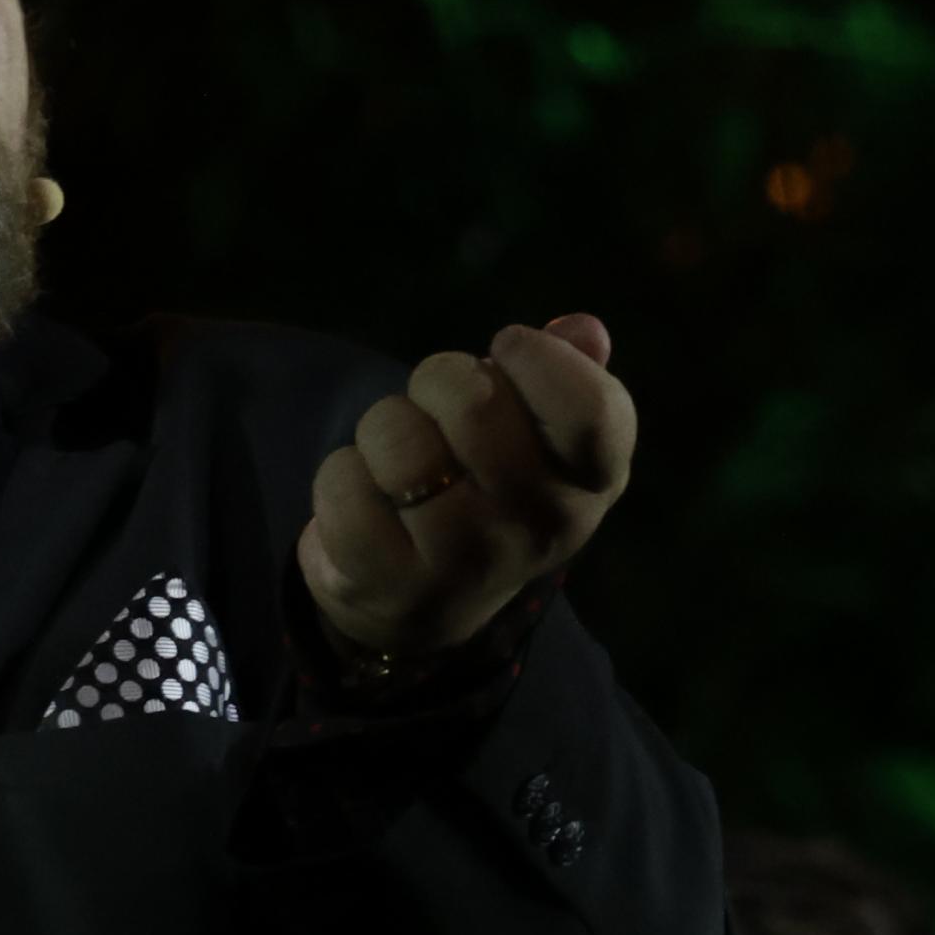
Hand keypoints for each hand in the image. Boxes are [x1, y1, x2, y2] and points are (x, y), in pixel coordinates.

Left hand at [294, 314, 634, 666]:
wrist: (425, 605)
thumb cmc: (487, 489)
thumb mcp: (539, 435)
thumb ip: (568, 373)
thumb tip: (583, 329)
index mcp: (591, 482)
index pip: (588, 408)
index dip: (537, 358)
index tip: (508, 353)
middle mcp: (540, 528)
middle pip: (474, 401)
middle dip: (438, 381)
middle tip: (438, 412)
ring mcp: (465, 562)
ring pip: (399, 437)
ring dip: (383, 430)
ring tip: (402, 466)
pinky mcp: (391, 581)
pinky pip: (344, 482)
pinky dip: (342, 476)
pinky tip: (368, 505)